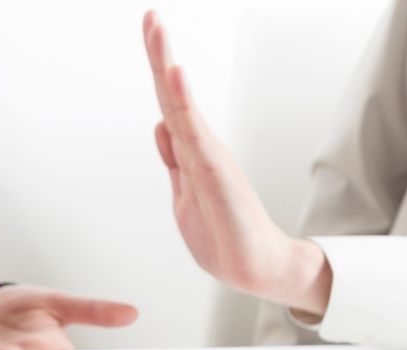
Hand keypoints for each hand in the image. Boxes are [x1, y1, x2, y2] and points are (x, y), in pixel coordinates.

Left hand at [142, 12, 330, 317]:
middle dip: (160, 53)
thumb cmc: (225, 235)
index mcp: (192, 153)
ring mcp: (209, 158)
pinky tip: (173, 74)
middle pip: (173, 94)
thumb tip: (161, 125)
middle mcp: (202, 148)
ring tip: (157, 30)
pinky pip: (194, 133)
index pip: (169, 104)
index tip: (151, 32)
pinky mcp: (216, 174)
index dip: (157, 69)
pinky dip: (182, 102)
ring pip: (181, 105)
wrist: (256, 268)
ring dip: (166, 66)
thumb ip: (175, 159)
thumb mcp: (185, 193)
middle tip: (150, 16)